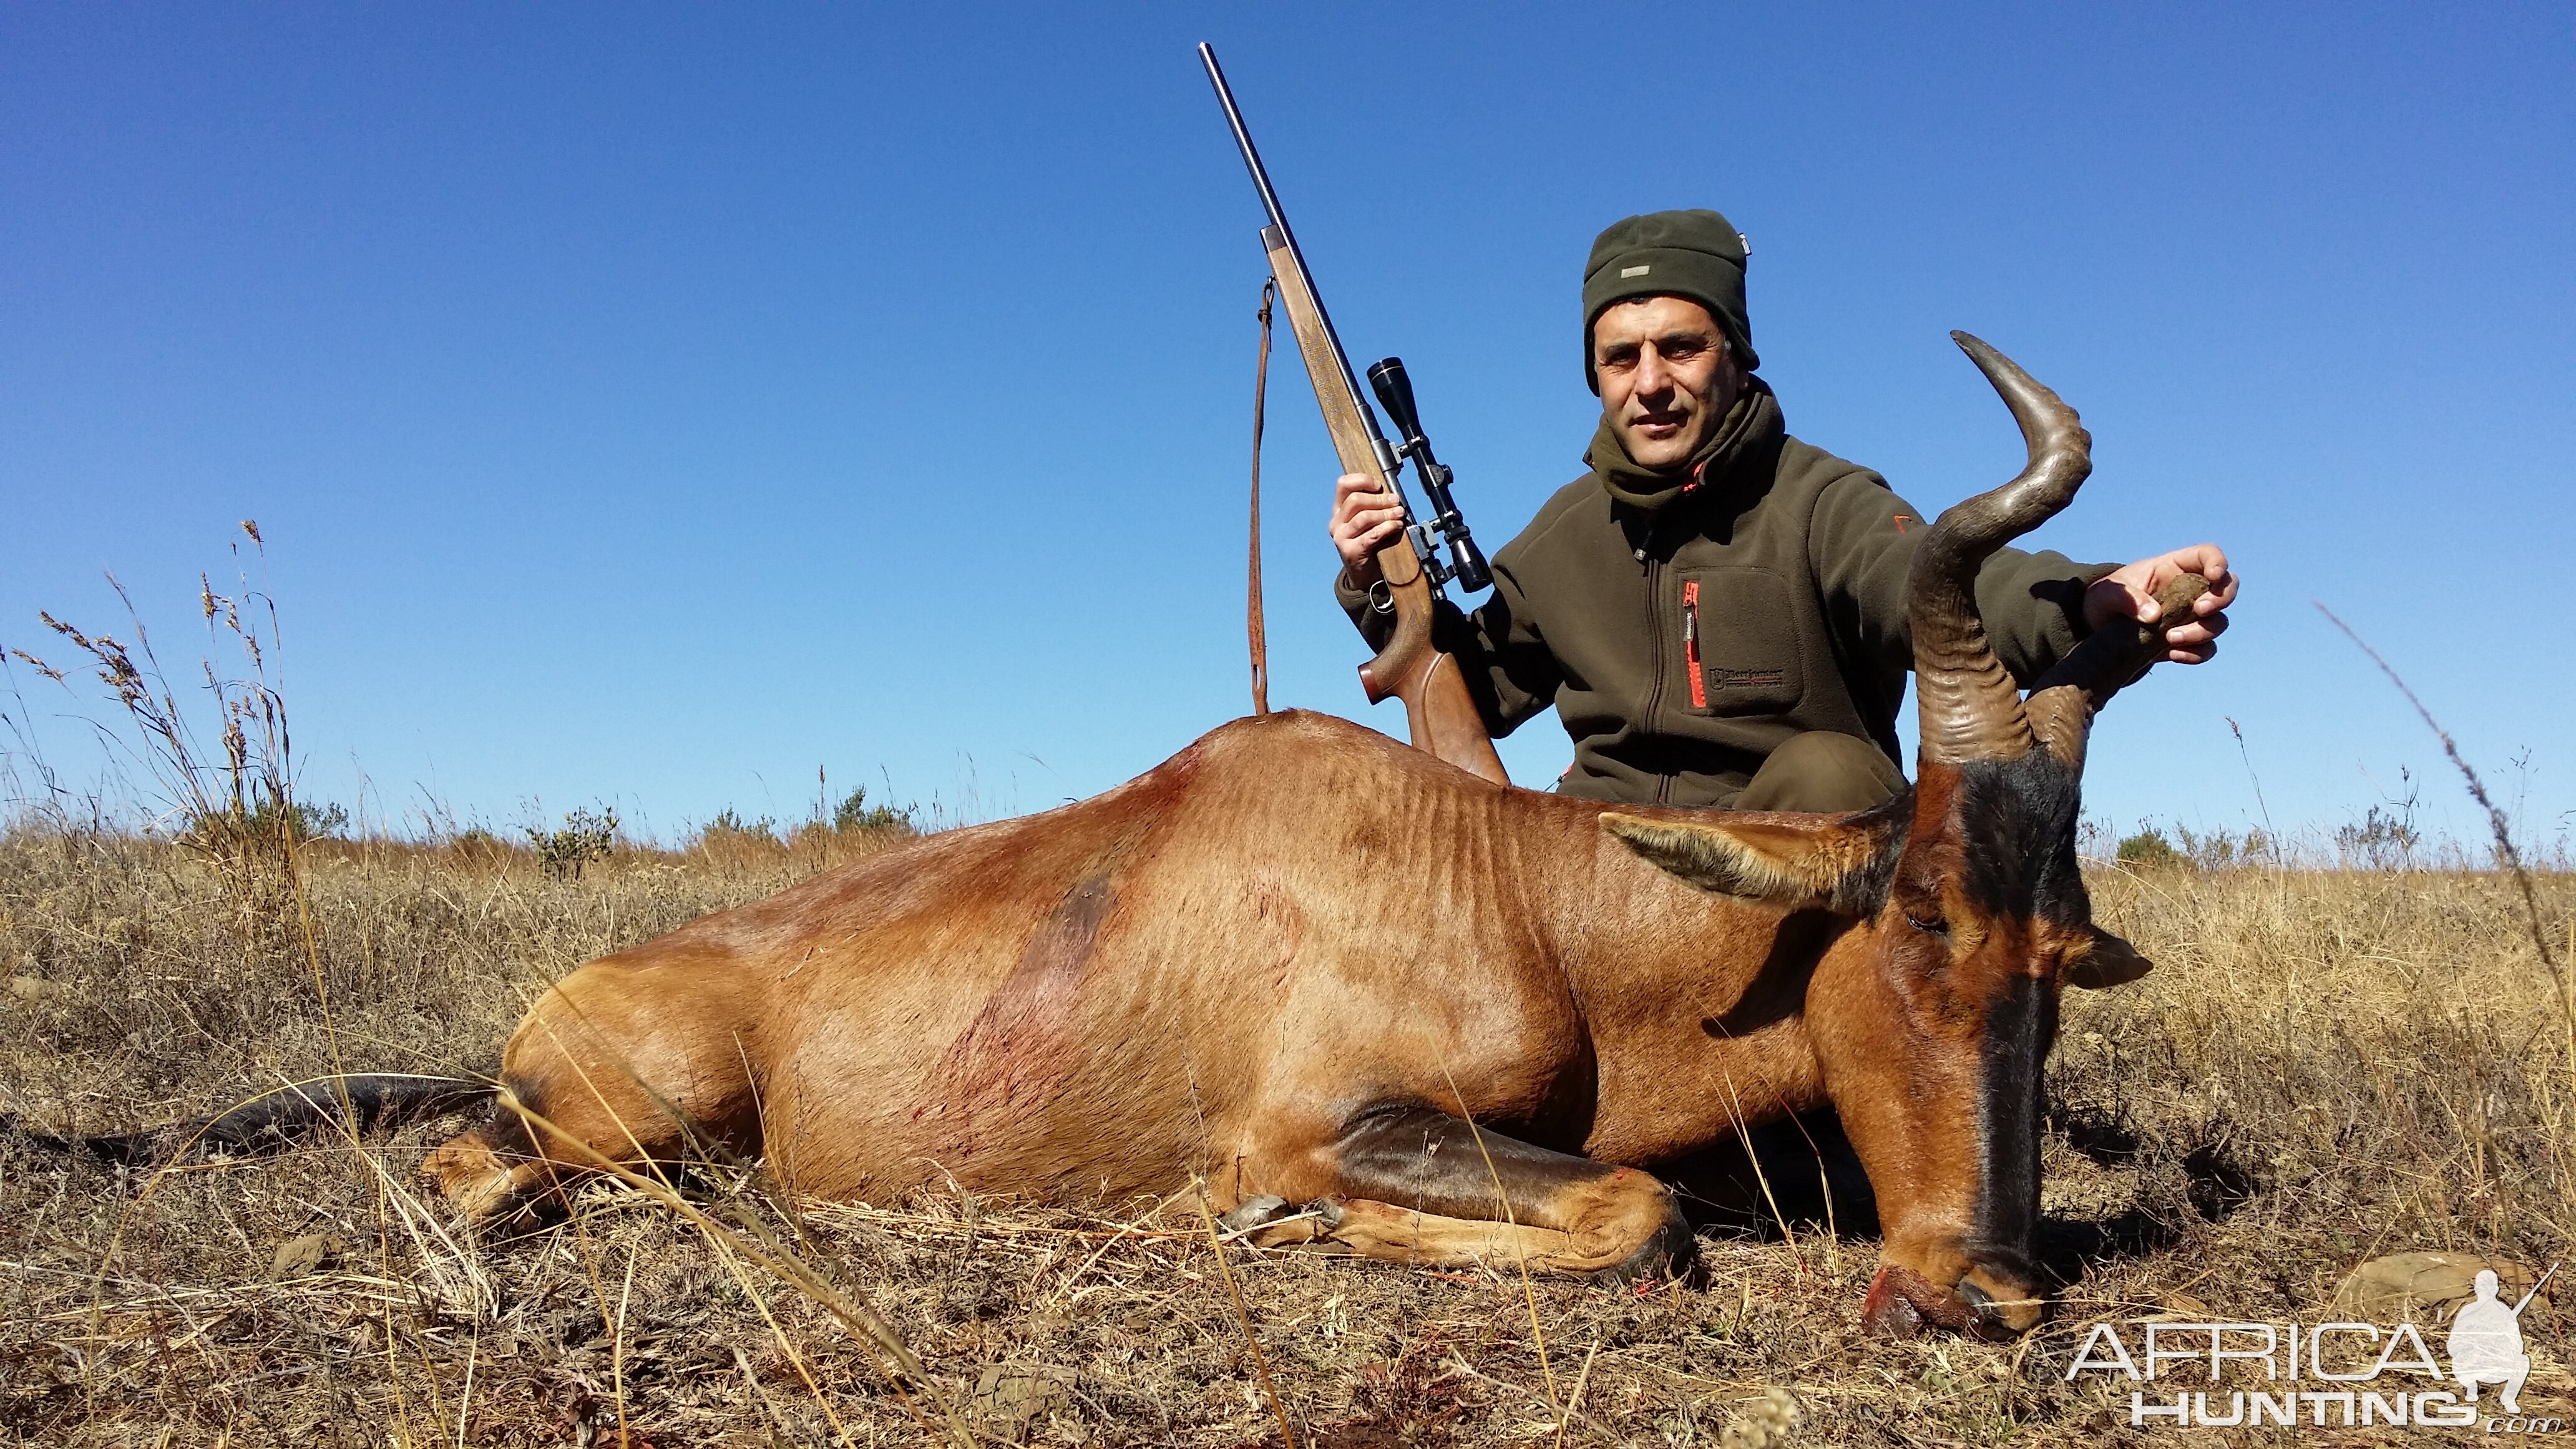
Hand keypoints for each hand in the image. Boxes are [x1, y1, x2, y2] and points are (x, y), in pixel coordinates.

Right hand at [1329, 472, 1403, 577]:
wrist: (1365, 576)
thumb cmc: (1370, 544)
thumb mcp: (1368, 522)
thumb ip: (1373, 506)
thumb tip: (1392, 495)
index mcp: (1339, 510)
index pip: (1343, 485)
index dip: (1362, 480)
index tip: (1378, 485)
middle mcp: (1336, 522)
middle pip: (1355, 500)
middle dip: (1380, 499)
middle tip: (1396, 502)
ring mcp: (1341, 537)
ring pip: (1364, 517)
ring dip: (1386, 513)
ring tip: (1399, 514)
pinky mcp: (1350, 551)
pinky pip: (1371, 535)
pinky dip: (1387, 528)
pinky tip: (1397, 526)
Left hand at [2083, 543, 2237, 664]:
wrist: (2095, 628)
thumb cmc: (2103, 600)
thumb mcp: (2106, 593)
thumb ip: (2126, 598)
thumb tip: (2154, 616)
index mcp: (2173, 568)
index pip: (2207, 555)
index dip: (2218, 562)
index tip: (2214, 576)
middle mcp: (2189, 591)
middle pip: (2227, 588)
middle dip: (2221, 599)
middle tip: (2199, 609)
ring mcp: (2189, 617)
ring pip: (2218, 622)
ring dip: (2202, 632)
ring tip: (2170, 638)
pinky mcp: (2185, 641)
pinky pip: (2206, 649)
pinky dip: (2196, 654)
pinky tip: (2173, 654)